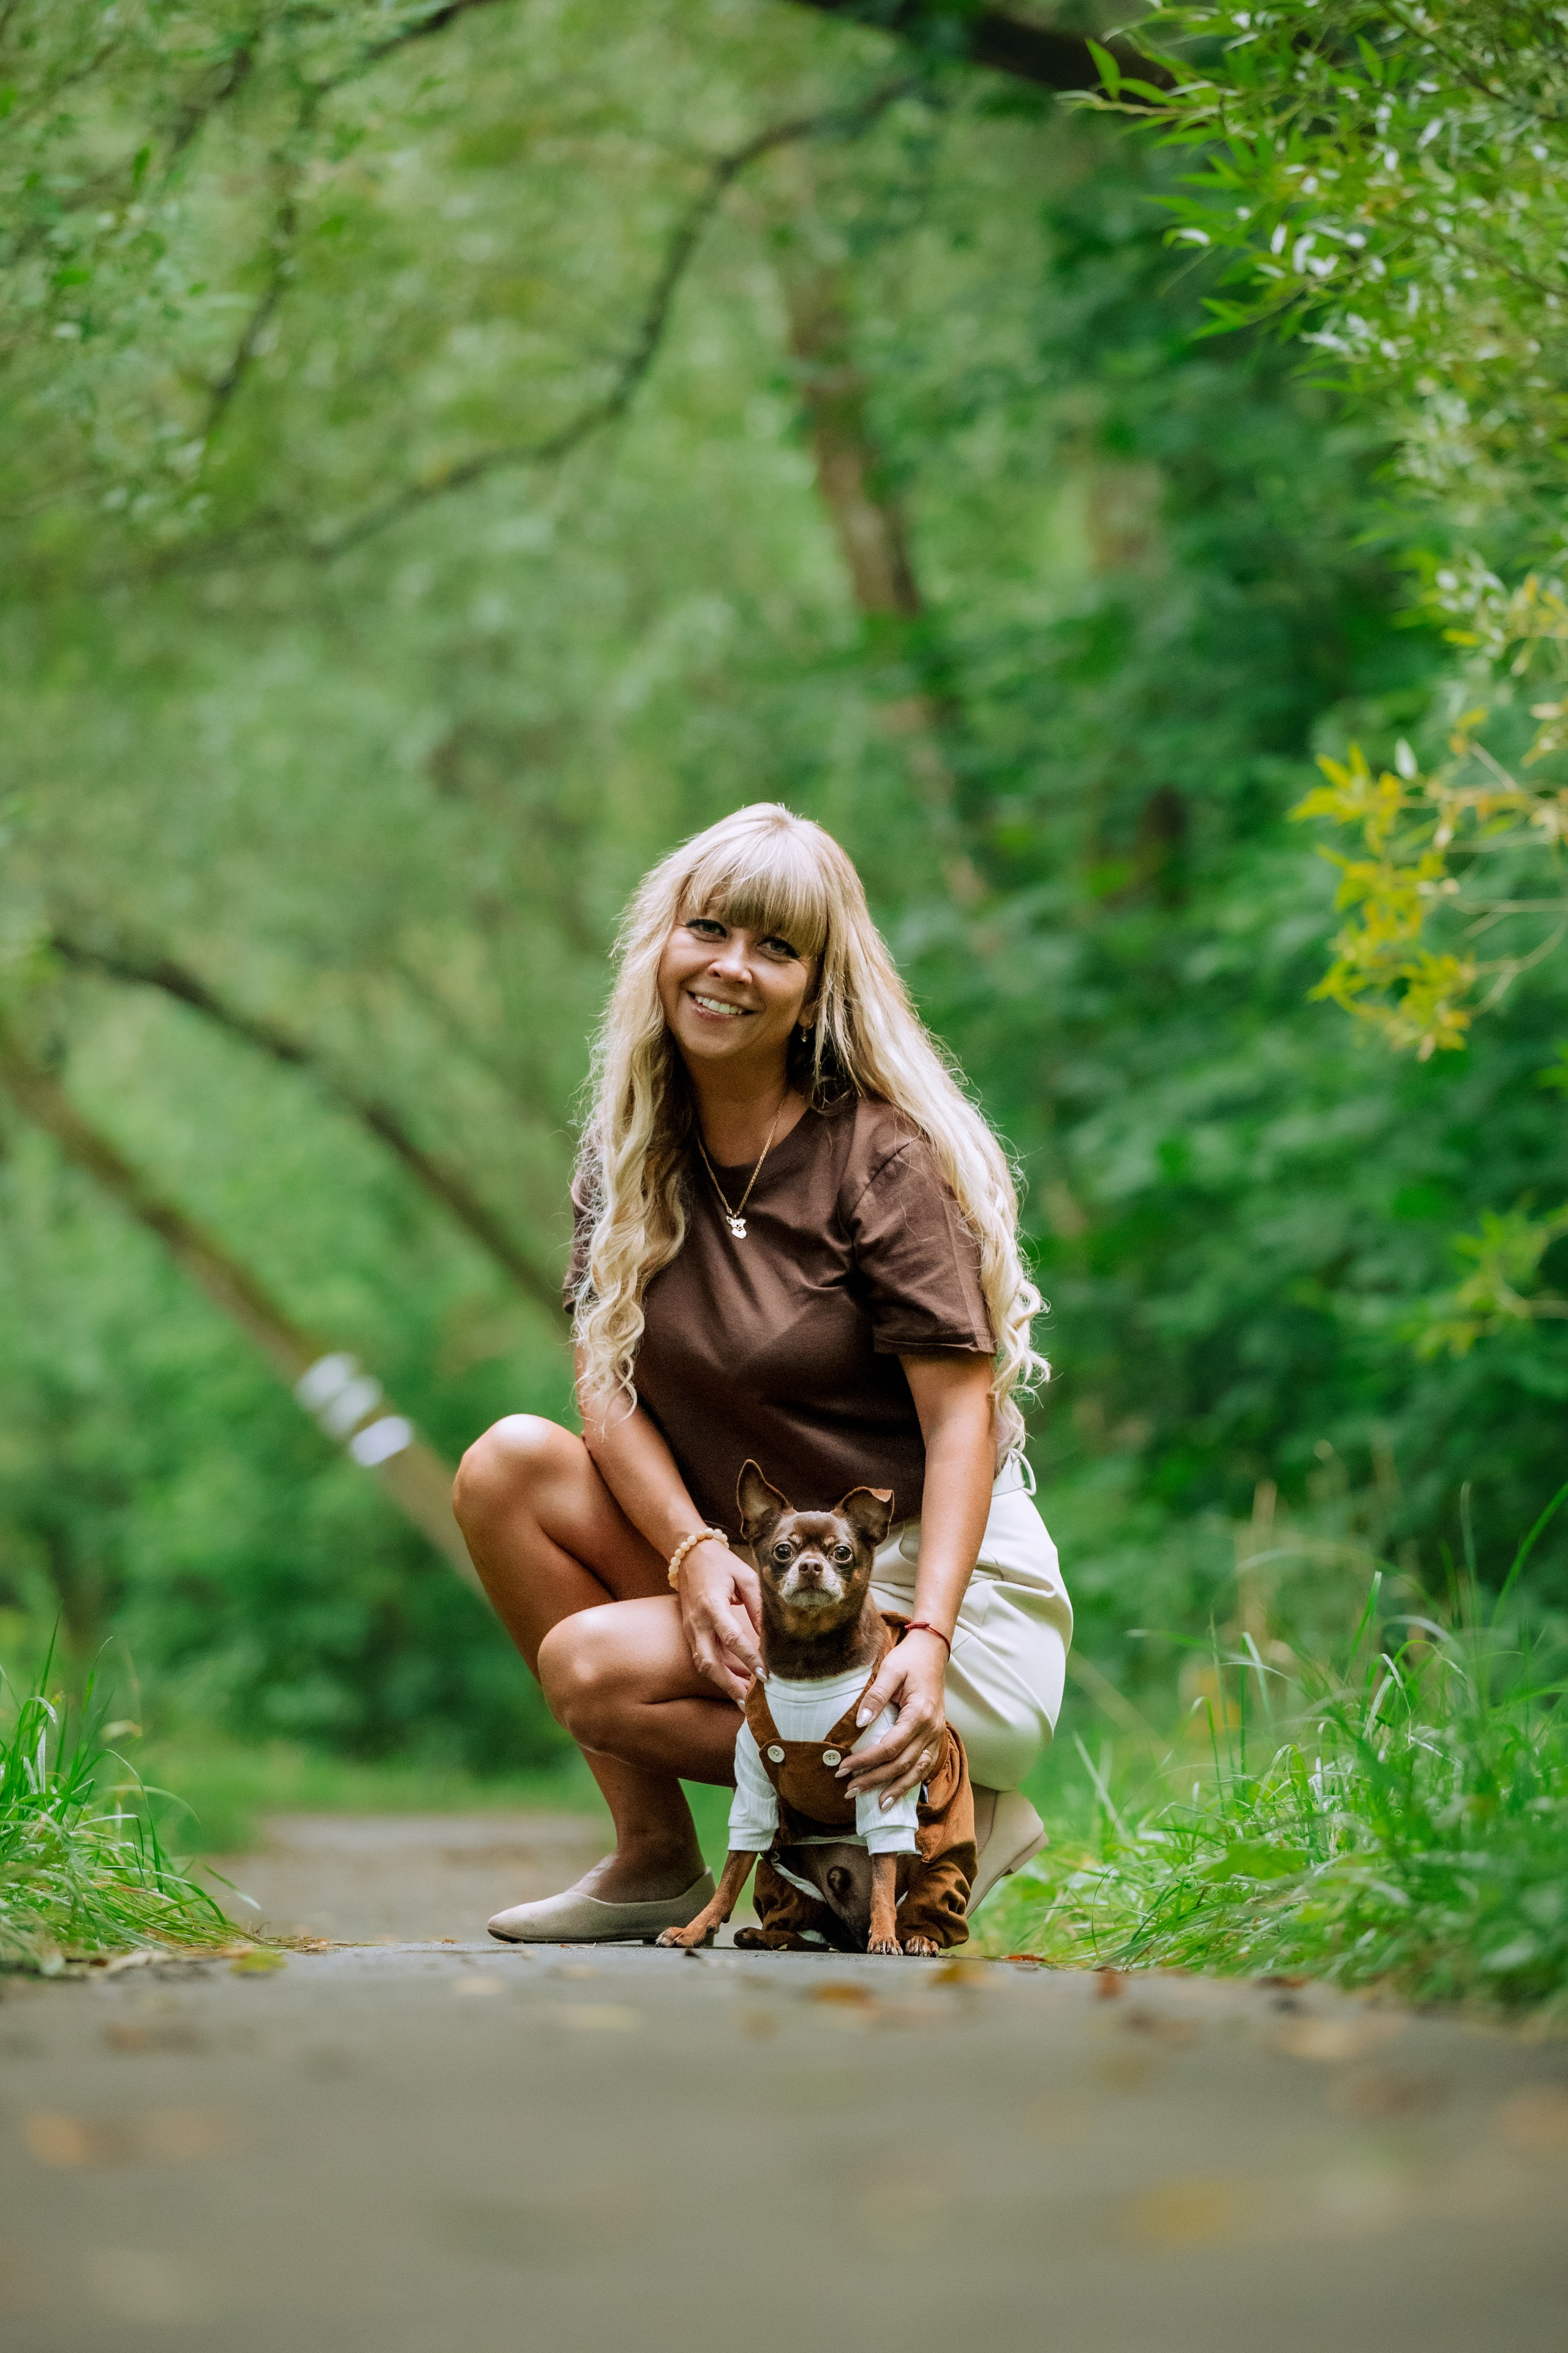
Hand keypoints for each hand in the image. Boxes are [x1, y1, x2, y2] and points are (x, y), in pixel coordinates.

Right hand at [678, 1539, 761, 1703]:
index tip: (767, 1675)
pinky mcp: (690, 1633)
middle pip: (709, 1661)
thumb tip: (772, 1636)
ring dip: (722, 1684)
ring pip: (703, 1665)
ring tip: (744, 1700)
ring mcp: (690, 1629)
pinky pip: (702, 1659)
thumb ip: (758, 1606)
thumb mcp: (746, 1577)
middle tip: (751, 1700)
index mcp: (712, 1605)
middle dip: (729, 1684)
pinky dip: (717, 1674)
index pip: (732, 1638)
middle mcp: (697, 1621)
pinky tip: (734, 1684)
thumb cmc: (721, 1564)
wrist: (689, 1555)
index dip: (749, 1658)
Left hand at [837, 1628, 947, 1805]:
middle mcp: (932, 1729)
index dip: (866, 1761)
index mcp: (920, 1713)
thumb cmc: (909, 1660)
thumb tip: (859, 1723)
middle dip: (875, 1780)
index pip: (890, 1746)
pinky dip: (911, 1782)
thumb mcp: (890, 1670)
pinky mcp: (937, 1737)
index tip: (843, 1768)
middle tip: (849, 1790)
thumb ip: (875, 1696)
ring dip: (896, 1789)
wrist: (932, 1652)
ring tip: (877, 1805)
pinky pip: (926, 1766)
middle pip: (902, 1764)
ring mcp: (937, 1735)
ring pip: (917, 1771)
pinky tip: (897, 1793)